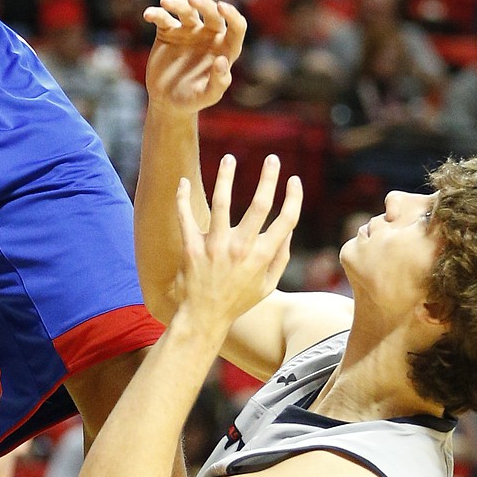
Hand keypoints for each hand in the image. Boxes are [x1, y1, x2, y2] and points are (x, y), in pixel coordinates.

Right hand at [144, 0, 247, 113]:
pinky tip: (149, 15)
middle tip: (192, 0)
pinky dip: (156, 14)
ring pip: (186, 10)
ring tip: (165, 3)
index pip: (236, 26)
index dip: (232, 14)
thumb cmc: (193, 99)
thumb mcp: (208, 96)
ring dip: (177, 4)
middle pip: (211, 12)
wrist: (167, 101)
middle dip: (203, 3)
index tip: (221, 7)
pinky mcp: (168, 32)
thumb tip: (222, 60)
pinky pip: (163, 18)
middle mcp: (209, 35)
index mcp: (225, 47)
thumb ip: (219, 82)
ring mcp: (188, 31)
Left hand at [173, 153, 302, 344]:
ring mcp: (215, 247)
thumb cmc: (237, 301)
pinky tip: (184, 181)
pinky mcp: (191, 247)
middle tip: (272, 158)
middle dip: (269, 178)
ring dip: (226, 177)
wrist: (203, 318)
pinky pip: (185, 216)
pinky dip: (183, 197)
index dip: (294, 198)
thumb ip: (280, 258)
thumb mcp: (267, 286)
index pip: (286, 220)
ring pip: (222, 202)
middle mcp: (240, 249)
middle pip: (260, 205)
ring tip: (229, 158)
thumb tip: (288, 230)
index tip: (294, 180)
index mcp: (262, 257)